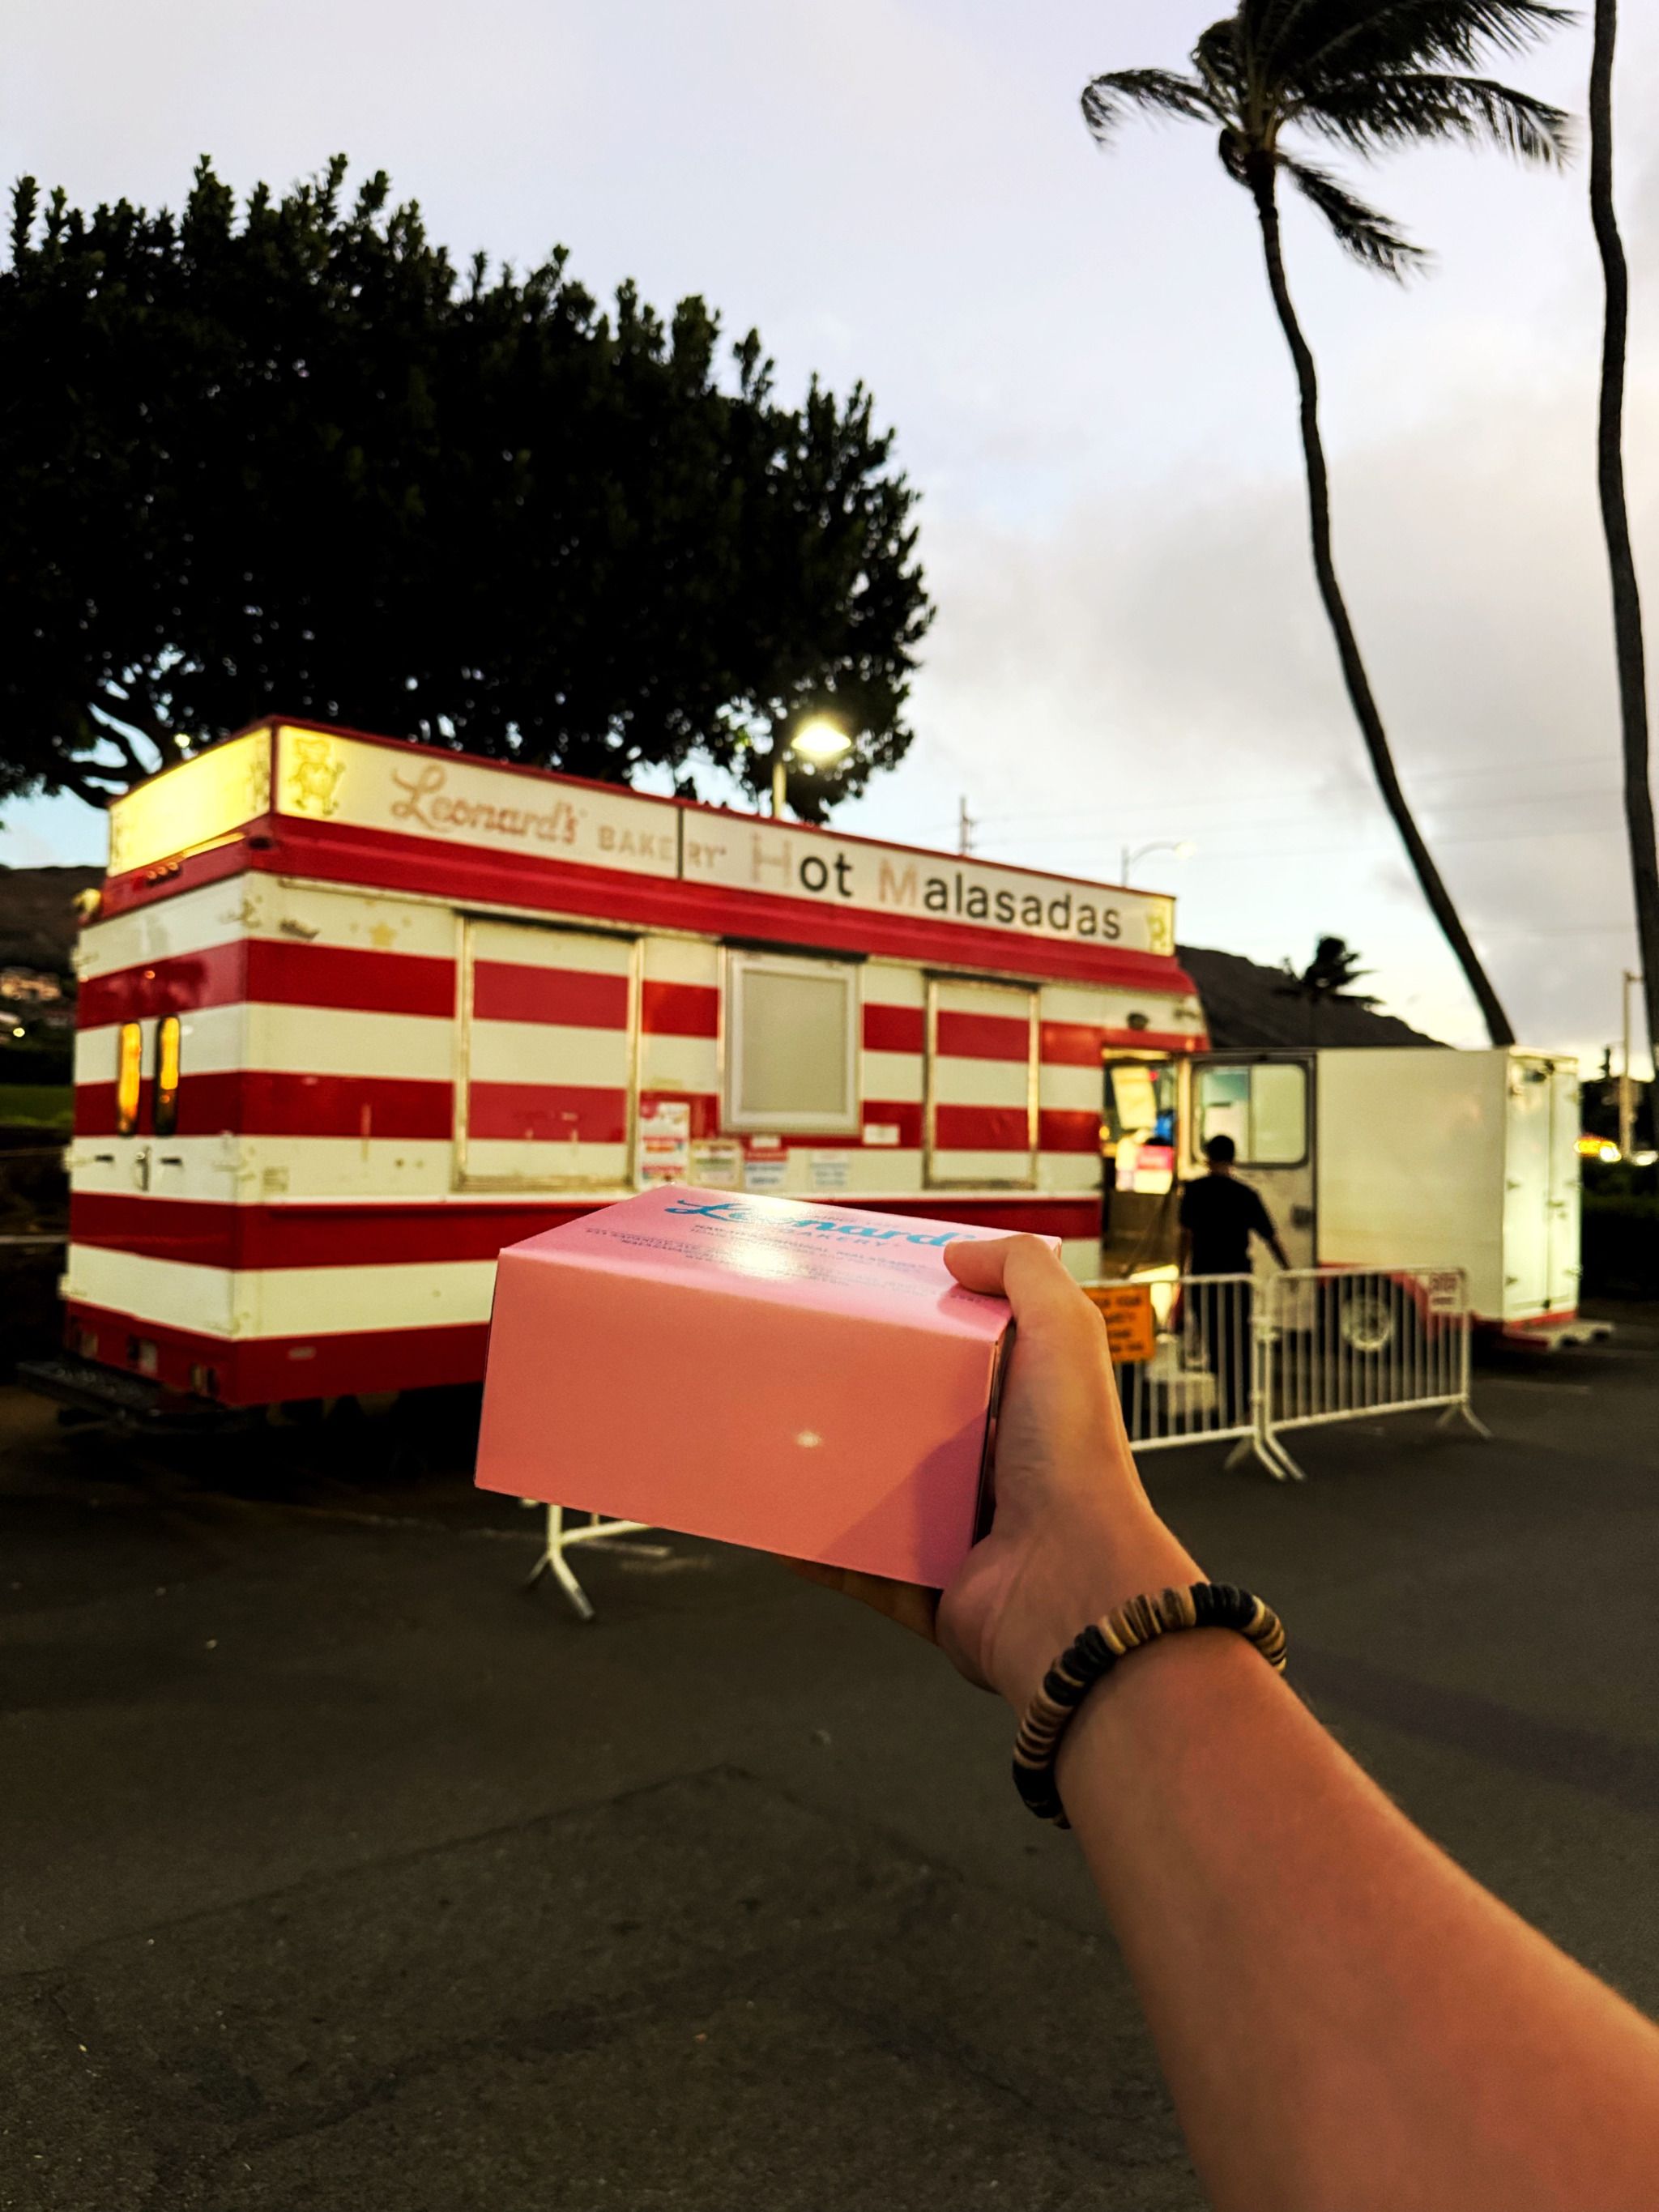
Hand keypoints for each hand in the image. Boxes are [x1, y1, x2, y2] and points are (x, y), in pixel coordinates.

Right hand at [791, 1238, 1200, 1709]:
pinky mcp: (928, 1590)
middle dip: (858, 1403)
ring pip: (876, 1497)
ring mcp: (960, 1534)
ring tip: (775, 1442)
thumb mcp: (1066, 1334)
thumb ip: (1026, 1273)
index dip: (917, 1333)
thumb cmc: (1076, 1463)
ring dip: (829, 1475)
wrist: (1072, 1588)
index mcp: (1027, 1412)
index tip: (862, 1309)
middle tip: (800, 1371)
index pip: (964, 1361)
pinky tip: (778, 1524)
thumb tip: (964, 1251)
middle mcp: (996, 1473)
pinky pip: (856, 1568)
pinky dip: (816, 1551)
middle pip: (910, 1427)